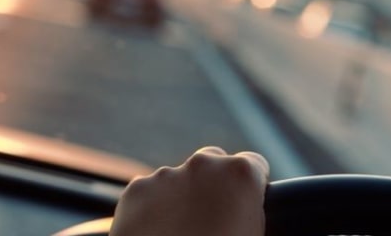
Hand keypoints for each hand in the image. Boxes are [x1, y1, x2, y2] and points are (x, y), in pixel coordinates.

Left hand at [111, 147, 269, 235]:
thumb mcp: (251, 234)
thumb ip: (249, 214)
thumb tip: (240, 216)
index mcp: (240, 175)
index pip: (254, 165)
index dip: (250, 188)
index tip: (243, 207)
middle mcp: (203, 165)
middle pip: (214, 161)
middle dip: (214, 184)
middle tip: (211, 221)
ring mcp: (165, 175)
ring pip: (179, 178)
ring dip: (182, 197)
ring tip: (181, 234)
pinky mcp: (136, 191)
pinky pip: (150, 193)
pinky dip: (154, 208)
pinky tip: (157, 234)